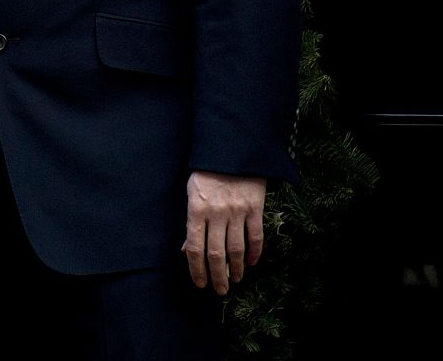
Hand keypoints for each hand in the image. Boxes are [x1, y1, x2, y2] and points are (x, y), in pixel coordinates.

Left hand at [183, 171, 266, 294]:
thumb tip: (187, 250)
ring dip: (236, 268)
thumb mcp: (191, 194)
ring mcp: (237, 212)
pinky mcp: (255, 209)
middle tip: (219, 290)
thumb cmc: (206, 174)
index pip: (195, 247)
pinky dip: (254, 252)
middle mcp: (217, 214)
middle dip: (217, 276)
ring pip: (237, 249)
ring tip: (235, 279)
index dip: (196, 269)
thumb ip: (191, 223)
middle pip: (216, 253)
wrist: (232, 152)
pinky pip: (256, 236)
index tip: (200, 283)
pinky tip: (252, 262)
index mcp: (197, 210)